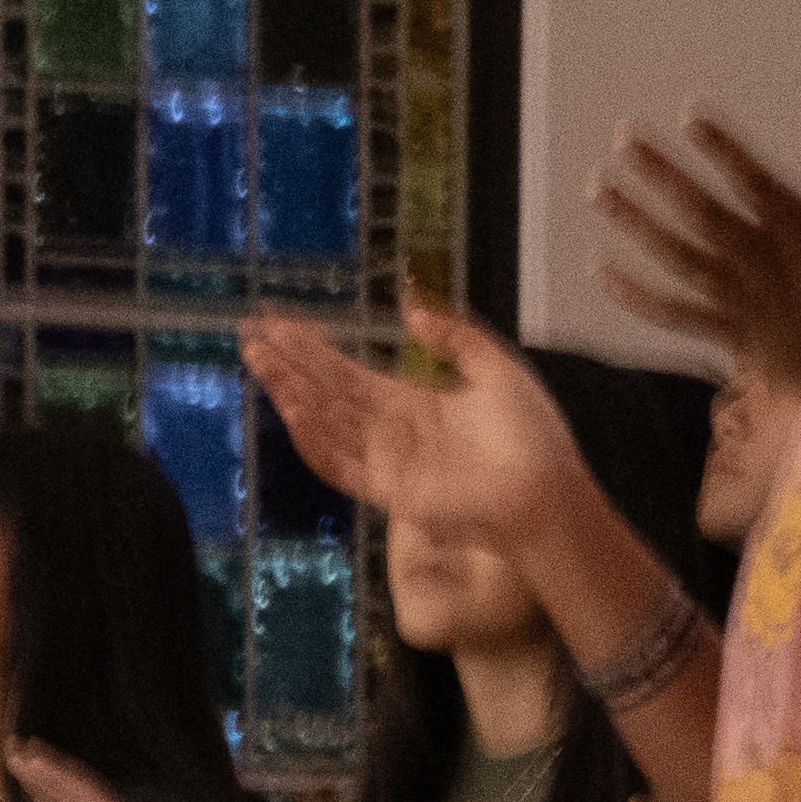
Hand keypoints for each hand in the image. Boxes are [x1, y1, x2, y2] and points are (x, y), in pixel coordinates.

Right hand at [243, 290, 599, 553]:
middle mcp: (390, 432)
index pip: (348, 371)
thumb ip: (454, 337)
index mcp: (412, 404)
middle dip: (288, 361)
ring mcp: (385, 463)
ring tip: (260, 356)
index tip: (282, 320)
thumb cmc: (534, 438)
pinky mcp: (388, 491)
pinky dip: (314, 437)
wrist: (548, 492)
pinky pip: (339, 464)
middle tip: (252, 330)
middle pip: (325, 391)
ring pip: (323, 422)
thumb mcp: (497, 369)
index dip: (314, 347)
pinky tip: (293, 406)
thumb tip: (411, 309)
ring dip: (289, 390)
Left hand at [594, 117, 800, 430]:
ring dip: (637, 223)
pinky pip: (677, 315)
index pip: (756, 182)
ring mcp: (746, 302)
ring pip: (680, 258)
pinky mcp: (733, 336)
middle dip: (662, 175)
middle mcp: (769, 265)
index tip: (689, 118)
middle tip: (624, 140)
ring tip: (599, 190)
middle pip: (704, 214)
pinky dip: (638, 296)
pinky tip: (602, 269)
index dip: (723, 149)